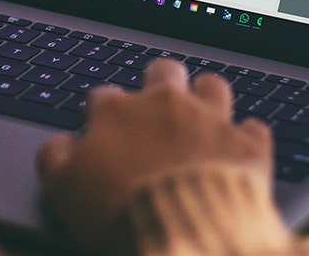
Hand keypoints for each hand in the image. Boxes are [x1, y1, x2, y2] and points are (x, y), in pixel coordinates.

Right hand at [37, 59, 272, 254]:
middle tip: (158, 109)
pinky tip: (240, 153)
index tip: (105, 135)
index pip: (104, 97)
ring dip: (207, 100)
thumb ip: (55, 159)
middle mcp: (164, 105)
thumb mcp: (63, 190)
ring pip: (212, 86)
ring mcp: (208, 121)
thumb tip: (59, 146)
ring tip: (203, 119)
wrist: (183, 236)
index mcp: (118, 112)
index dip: (102, 116)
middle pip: (162, 71)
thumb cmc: (120, 212)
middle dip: (159, 84)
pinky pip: (254, 129)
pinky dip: (247, 140)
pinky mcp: (246, 146)